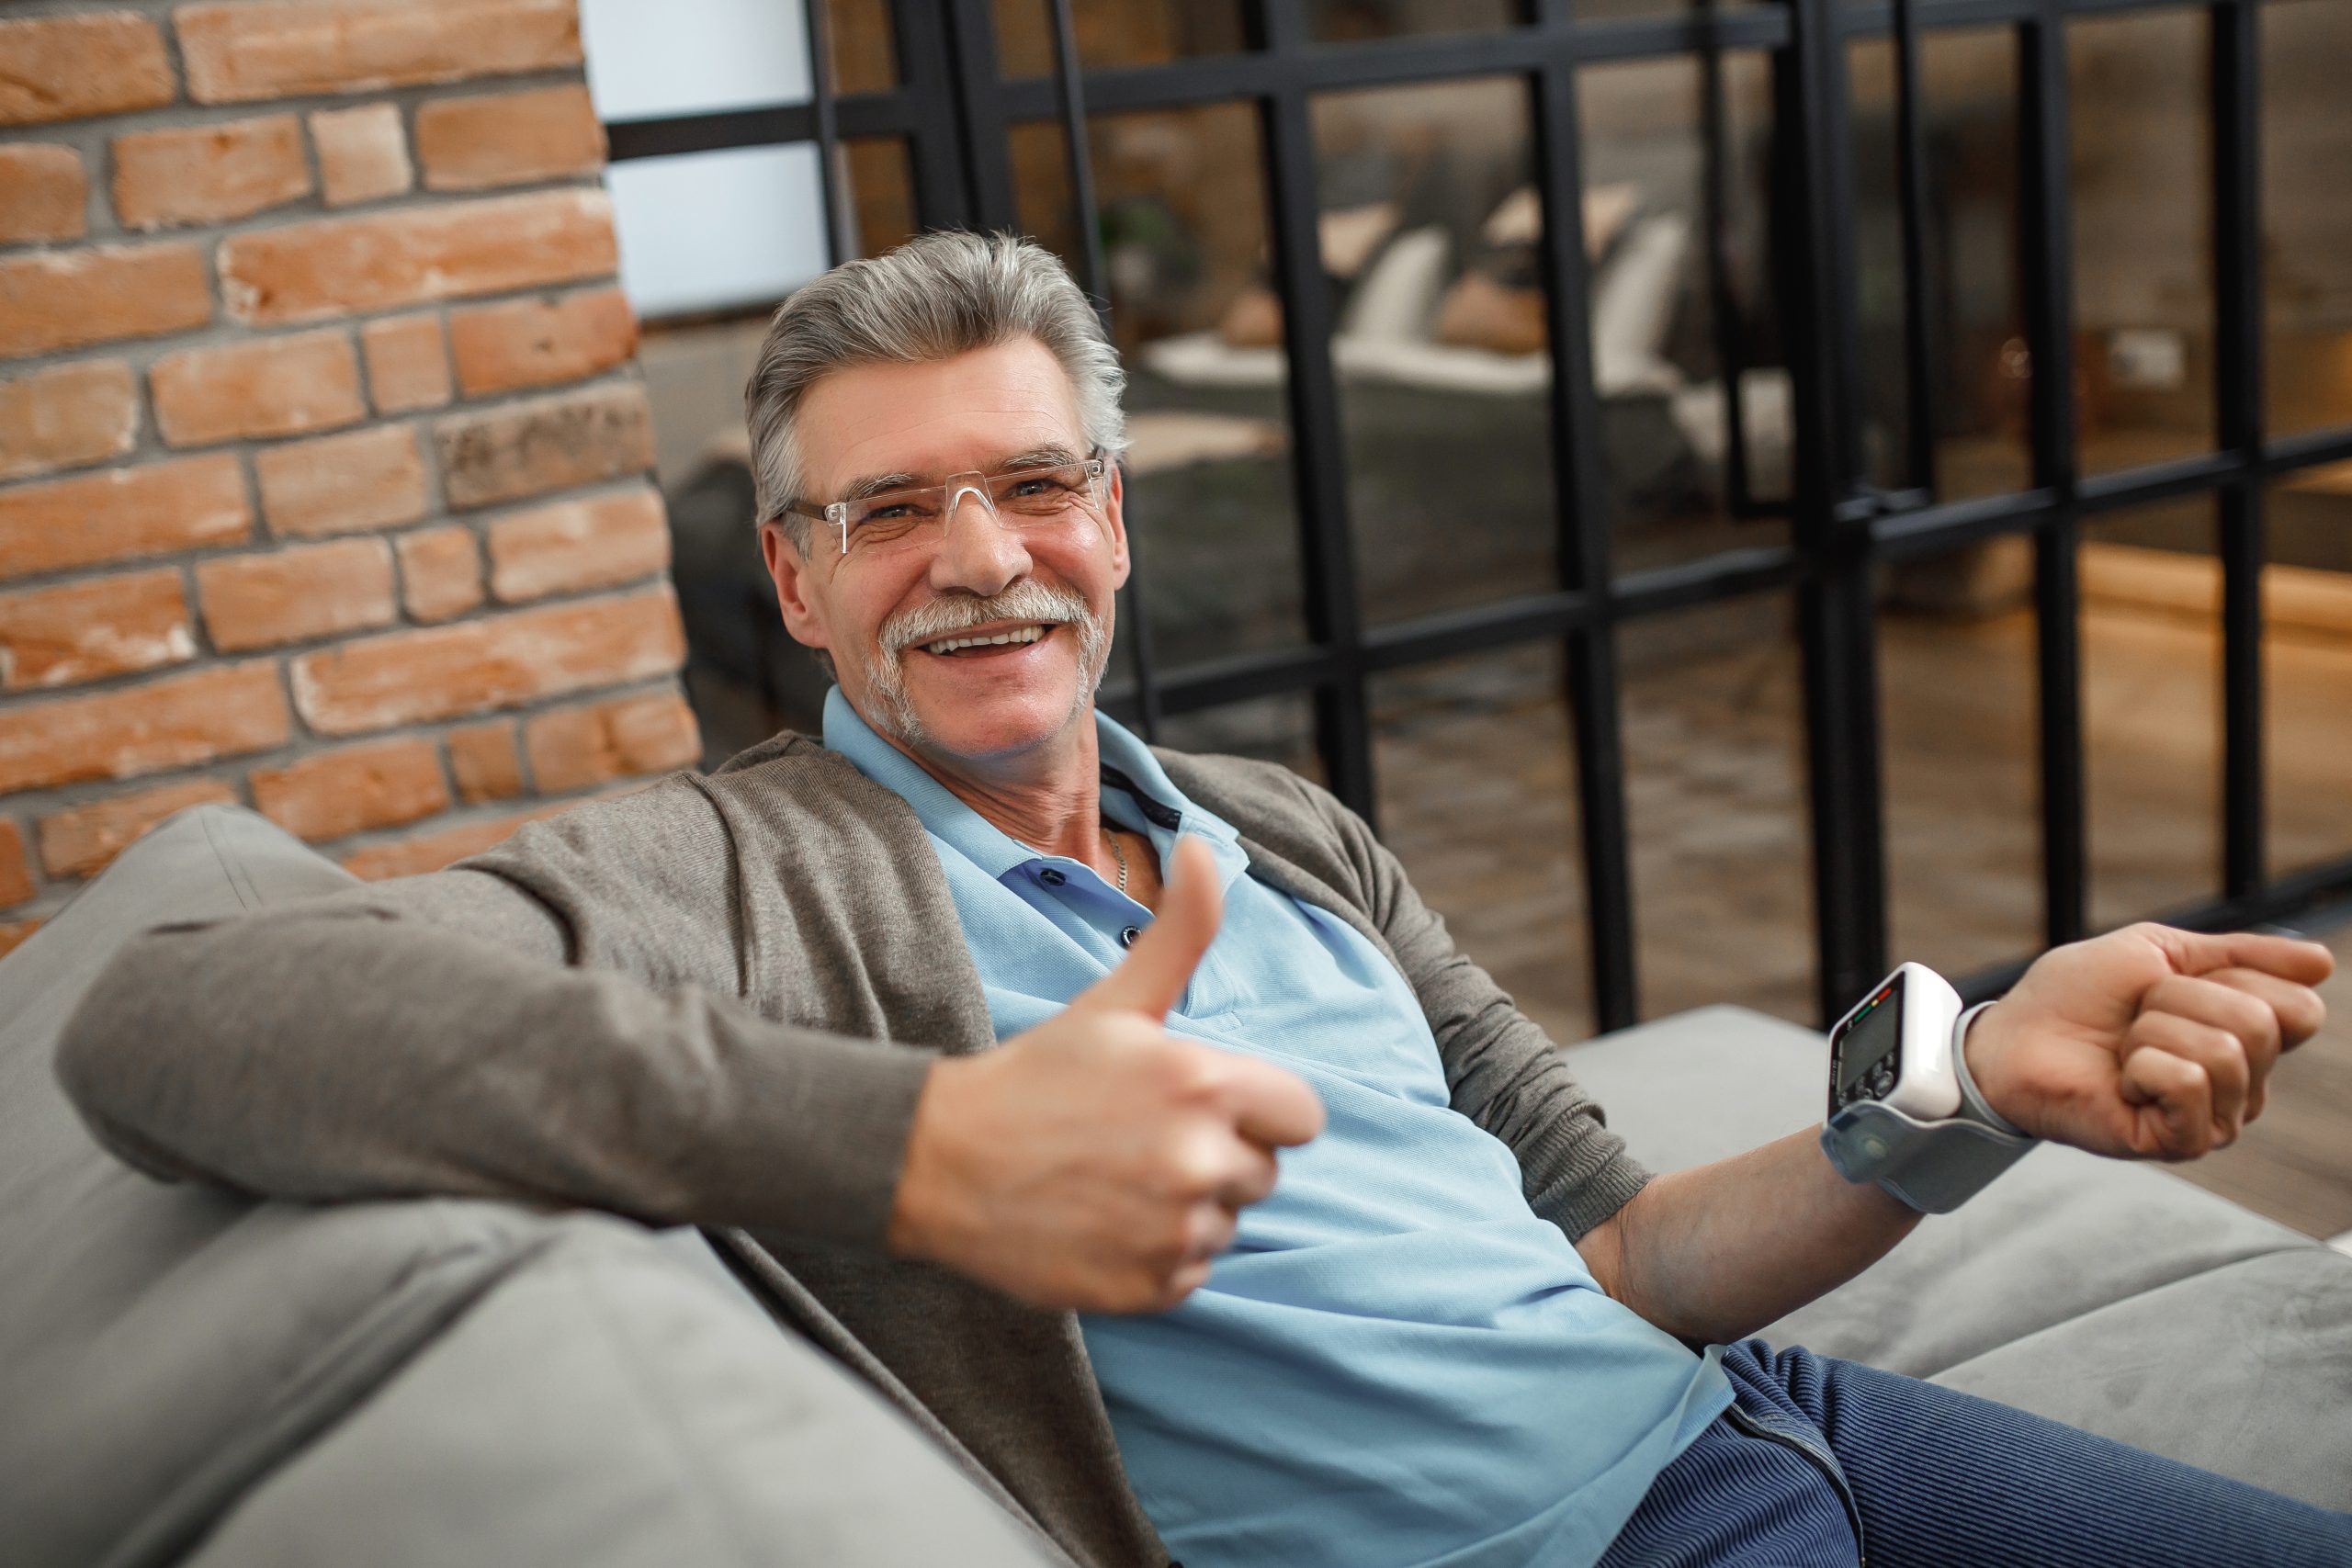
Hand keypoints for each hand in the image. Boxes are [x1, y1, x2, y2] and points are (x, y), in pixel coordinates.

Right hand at [887, 837, 1325, 1312]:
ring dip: (1186, 1208)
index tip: (1203, 1104)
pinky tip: (1102, 1222)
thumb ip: (1181, 931)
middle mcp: (1201, 1162)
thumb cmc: (1036, 1075)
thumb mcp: (1116, 1002)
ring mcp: (1175, 1232)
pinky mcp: (1151, 1288)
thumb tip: (1205, 845)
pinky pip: (1191, 1272)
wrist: (941, 1162)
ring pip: (1226, 1223)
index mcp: (1205, 1084)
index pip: (1303, 1116)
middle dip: (1218, 1155)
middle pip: (1265, 1172)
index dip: (1259, 1109)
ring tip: (1114, 1179)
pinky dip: (1156, 1255)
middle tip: (1140, 1138)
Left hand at [1964, 923, 2331, 1159]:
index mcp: (2247, 1037)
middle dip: (2178, 1000)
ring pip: (2224, 1051)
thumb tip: (2325, 961)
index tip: (2173, 981)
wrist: (2014, 1036)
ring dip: (2153, 1032)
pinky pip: (2190, 1083)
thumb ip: (2241, 954)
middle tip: (2135, 1016)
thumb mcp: (2158, 951)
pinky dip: (2143, 1065)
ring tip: (2124, 1049)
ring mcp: (2217, 1118)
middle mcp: (2245, 1084)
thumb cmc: (2076, 997)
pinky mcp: (2181, 1143)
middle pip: (2261, 1023)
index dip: (2232, 979)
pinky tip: (2122, 1079)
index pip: (2300, 1007)